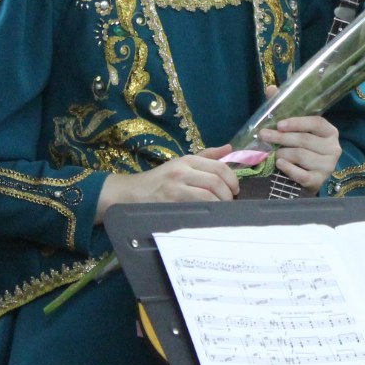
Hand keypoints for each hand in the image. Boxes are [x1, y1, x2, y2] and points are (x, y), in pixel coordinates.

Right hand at [98, 147, 240, 220]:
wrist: (130, 193)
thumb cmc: (159, 180)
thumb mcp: (181, 164)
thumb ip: (206, 157)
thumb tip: (229, 148)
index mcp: (187, 160)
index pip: (219, 167)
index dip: (232, 179)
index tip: (235, 190)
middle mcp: (182, 171)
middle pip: (216, 181)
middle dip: (228, 194)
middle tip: (229, 202)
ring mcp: (175, 187)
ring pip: (208, 195)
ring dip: (220, 204)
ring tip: (221, 210)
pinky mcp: (169, 203)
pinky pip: (195, 207)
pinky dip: (207, 212)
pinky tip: (209, 216)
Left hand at [257, 86, 340, 192]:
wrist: (307, 179)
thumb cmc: (301, 149)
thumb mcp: (295, 129)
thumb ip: (285, 108)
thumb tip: (271, 88)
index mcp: (330, 132)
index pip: (316, 122)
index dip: (297, 122)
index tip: (279, 124)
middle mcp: (333, 148)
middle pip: (305, 140)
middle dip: (282, 138)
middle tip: (264, 136)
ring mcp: (328, 166)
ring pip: (302, 156)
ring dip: (283, 154)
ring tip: (273, 154)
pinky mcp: (319, 181)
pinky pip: (303, 174)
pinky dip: (289, 169)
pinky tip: (280, 164)